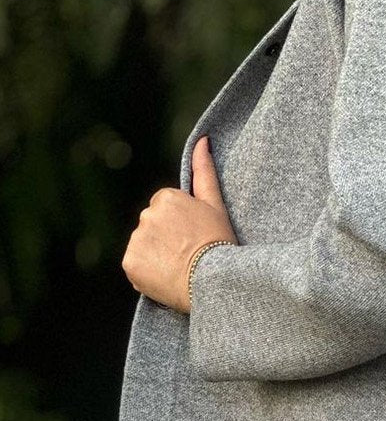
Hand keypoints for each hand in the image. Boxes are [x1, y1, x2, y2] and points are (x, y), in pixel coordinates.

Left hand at [122, 135, 238, 313]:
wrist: (214, 280)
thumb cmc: (220, 243)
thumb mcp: (215, 205)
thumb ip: (204, 172)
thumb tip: (202, 140)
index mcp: (166, 198)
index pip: (165, 210)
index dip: (180, 225)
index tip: (194, 237)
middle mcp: (147, 215)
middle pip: (152, 226)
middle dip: (165, 238)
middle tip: (188, 253)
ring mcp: (136, 239)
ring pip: (143, 246)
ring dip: (156, 255)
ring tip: (179, 267)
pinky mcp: (129, 261)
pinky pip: (135, 266)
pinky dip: (146, 273)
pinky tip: (165, 277)